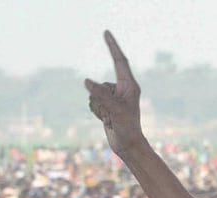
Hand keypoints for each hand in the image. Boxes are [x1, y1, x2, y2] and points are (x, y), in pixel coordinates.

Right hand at [85, 30, 146, 156]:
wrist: (128, 146)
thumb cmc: (128, 128)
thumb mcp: (115, 110)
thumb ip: (101, 94)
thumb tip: (87, 81)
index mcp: (130, 85)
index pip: (119, 61)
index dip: (112, 46)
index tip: (106, 32)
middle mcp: (122, 89)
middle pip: (100, 85)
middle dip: (100, 99)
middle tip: (112, 115)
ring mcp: (113, 97)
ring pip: (93, 94)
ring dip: (97, 107)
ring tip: (110, 118)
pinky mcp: (106, 105)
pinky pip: (92, 102)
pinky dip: (95, 111)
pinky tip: (106, 120)